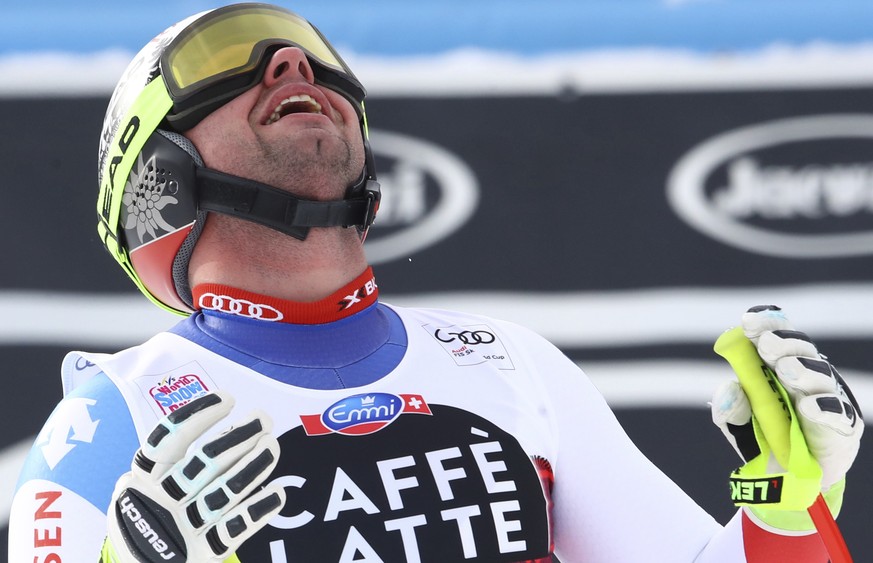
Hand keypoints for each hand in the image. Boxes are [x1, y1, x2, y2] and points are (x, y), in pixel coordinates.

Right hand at [102, 391, 284, 561]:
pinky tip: (277, 494)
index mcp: (143, 481)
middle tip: (263, 419)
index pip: (166, 442)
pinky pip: (232, 531)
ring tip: (272, 447)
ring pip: (220, 495)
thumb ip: (174, 455)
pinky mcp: (199, 555)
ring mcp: (180, 530)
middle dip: (236, 438)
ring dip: (250, 468)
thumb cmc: (149, 516)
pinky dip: (256, 511)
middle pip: (201, 465)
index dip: (196, 417)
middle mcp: (160, 503)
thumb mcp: (145, 486)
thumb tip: (226, 417)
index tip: (227, 399)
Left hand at [711, 305, 863, 526]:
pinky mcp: (843, 426)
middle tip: (766, 343)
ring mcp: (827, 398)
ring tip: (786, 369)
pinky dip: (824, 408)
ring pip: (820, 376)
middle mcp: (806, 376)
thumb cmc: (764, 440)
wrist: (788, 481)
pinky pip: (838, 414)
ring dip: (804, 370)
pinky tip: (809, 406)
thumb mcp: (738, 424)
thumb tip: (730, 390)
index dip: (766, 324)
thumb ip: (729, 408)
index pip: (775, 336)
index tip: (748, 320)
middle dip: (784, 342)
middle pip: (800, 350)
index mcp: (778, 367)